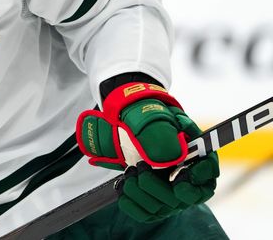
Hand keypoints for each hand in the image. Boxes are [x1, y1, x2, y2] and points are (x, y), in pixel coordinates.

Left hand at [76, 82, 218, 221]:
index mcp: (199, 160)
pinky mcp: (155, 206)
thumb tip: (172, 151)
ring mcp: (172, 198)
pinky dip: (130, 201)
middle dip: (157, 185)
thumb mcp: (160, 119)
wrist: (133, 132)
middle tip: (140, 166)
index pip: (209, 174)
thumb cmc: (153, 123)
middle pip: (182, 198)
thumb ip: (167, 132)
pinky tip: (123, 186)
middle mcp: (189, 183)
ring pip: (161, 207)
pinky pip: (145, 214)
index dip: (198, 177)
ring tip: (129, 172)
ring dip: (140, 190)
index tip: (180, 175)